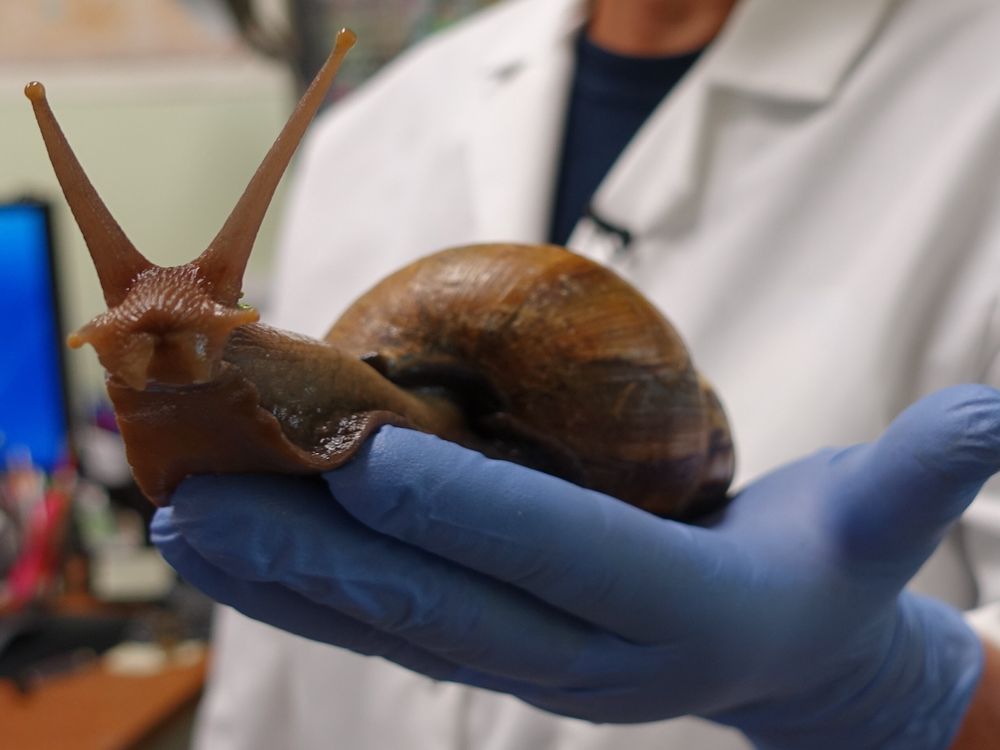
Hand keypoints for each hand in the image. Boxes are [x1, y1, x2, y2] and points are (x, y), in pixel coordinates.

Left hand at [152, 385, 998, 748]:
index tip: (359, 452)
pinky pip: (389, 623)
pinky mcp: (494, 652)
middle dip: (319, 547)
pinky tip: (243, 553)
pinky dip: (309, 590)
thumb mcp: (879, 518)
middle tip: (203, 495)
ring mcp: (528, 665)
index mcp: (673, 615)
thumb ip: (927, 470)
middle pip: (437, 597)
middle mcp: (583, 657)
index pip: (553, 554)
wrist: (790, 659)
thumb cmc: (825, 569)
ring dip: (283, 573)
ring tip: (182, 523)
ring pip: (390, 617)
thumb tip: (998, 412)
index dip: (463, 506)